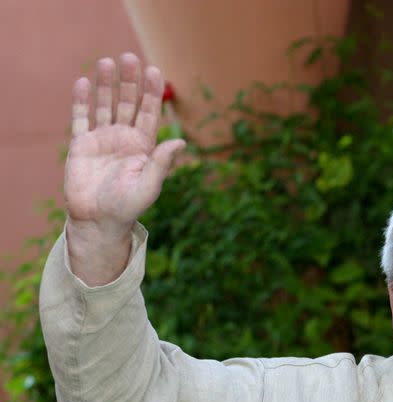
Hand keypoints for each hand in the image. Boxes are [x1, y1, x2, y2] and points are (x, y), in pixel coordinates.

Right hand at [64, 53, 184, 284]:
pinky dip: (82, 101)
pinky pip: (80, 119)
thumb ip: (162, 163)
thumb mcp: (149, 185)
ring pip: (105, 106)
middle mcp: (123, 139)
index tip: (154, 71)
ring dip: (106, 85)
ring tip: (106, 62)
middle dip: (129, 82)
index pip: (148, 113)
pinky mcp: (81, 146)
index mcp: (143, 147)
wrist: (99, 221)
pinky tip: (84, 83)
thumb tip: (181, 141)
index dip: (151, 93)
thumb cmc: (128, 206)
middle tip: (129, 58)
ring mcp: (102, 140)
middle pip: (127, 104)